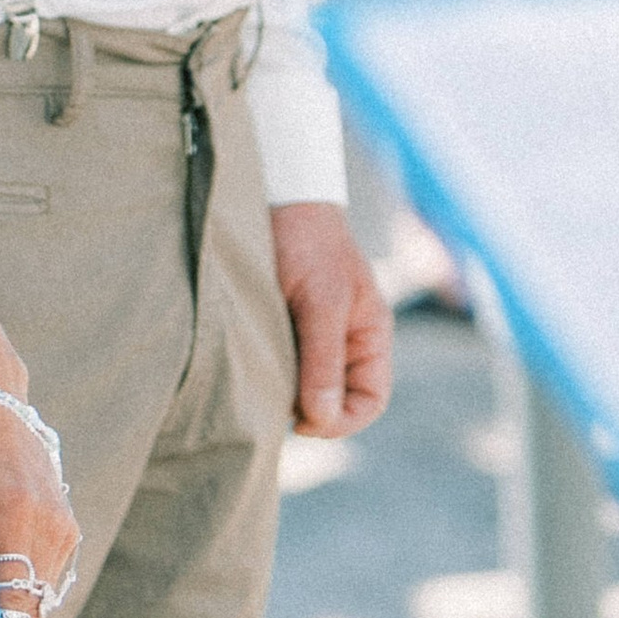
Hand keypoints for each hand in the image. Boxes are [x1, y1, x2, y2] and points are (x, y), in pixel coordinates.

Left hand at [270, 199, 393, 439]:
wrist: (278, 195)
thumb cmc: (308, 242)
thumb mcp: (320, 302)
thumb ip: (323, 360)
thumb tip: (321, 419)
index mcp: (369, 336)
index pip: (370, 401)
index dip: (341, 421)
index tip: (302, 420)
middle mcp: (345, 341)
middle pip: (334, 401)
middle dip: (308, 409)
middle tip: (271, 402)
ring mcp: (314, 336)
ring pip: (304, 386)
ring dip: (284, 390)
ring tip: (258, 379)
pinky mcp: (283, 327)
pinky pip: (282, 365)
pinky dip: (268, 371)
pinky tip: (248, 363)